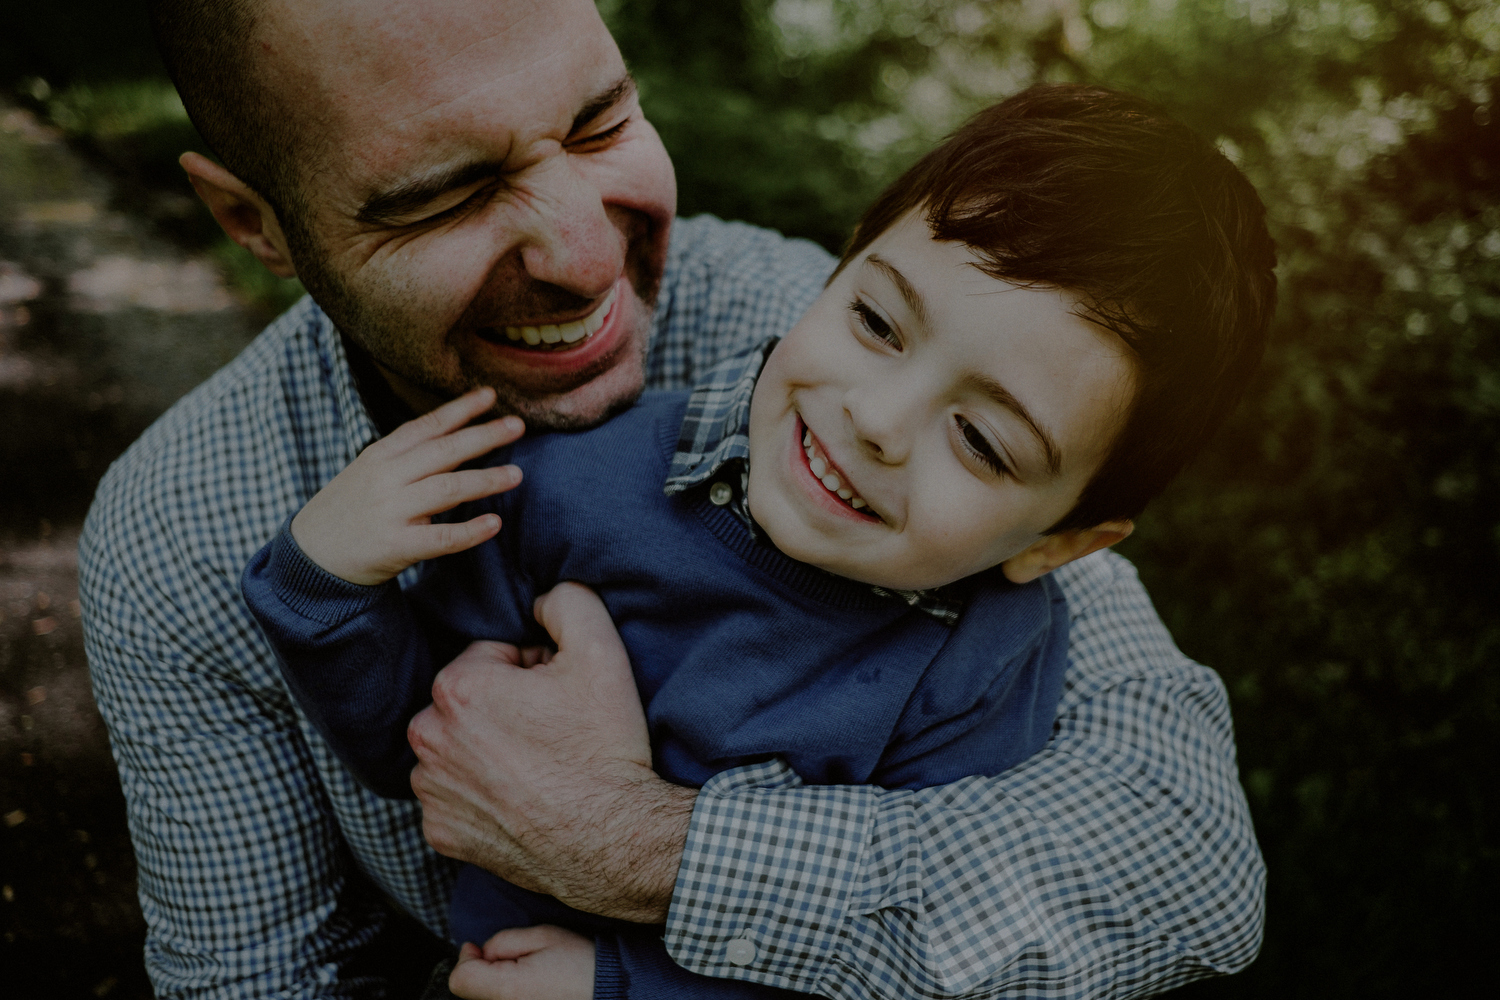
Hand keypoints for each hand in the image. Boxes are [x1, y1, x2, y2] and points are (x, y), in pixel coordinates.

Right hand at [291, 386, 524, 584]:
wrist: (309, 557)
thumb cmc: (348, 510)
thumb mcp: (368, 473)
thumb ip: (408, 459)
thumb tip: (459, 444)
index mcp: (380, 456)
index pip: (426, 426)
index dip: (459, 409)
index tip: (490, 395)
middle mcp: (386, 478)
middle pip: (443, 451)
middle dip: (482, 436)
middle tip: (518, 425)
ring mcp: (390, 512)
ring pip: (447, 490)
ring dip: (485, 481)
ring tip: (517, 475)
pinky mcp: (395, 546)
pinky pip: (440, 539)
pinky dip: (469, 531)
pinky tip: (494, 524)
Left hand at [408, 582, 695, 921]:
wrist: (613, 841)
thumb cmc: (603, 749)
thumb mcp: (601, 652)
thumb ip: (566, 601)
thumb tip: (539, 600)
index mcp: (458, 688)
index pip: (492, 657)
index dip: (533, 673)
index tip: (559, 700)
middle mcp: (428, 738)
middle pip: (470, 701)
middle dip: (505, 708)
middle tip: (553, 733)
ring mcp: (431, 792)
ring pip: (458, 747)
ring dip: (488, 750)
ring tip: (539, 769)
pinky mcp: (440, 833)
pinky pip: (455, 797)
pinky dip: (481, 796)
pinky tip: (521, 800)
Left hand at [447, 925, 594, 999]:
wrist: (612, 990)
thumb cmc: (581, 963)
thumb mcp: (542, 936)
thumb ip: (502, 942)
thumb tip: (481, 953)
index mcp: (507, 989)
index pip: (460, 979)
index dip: (466, 958)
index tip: (478, 948)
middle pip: (470, 992)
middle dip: (481, 970)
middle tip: (509, 958)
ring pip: (486, 998)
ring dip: (494, 984)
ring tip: (523, 974)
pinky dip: (508, 994)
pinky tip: (528, 987)